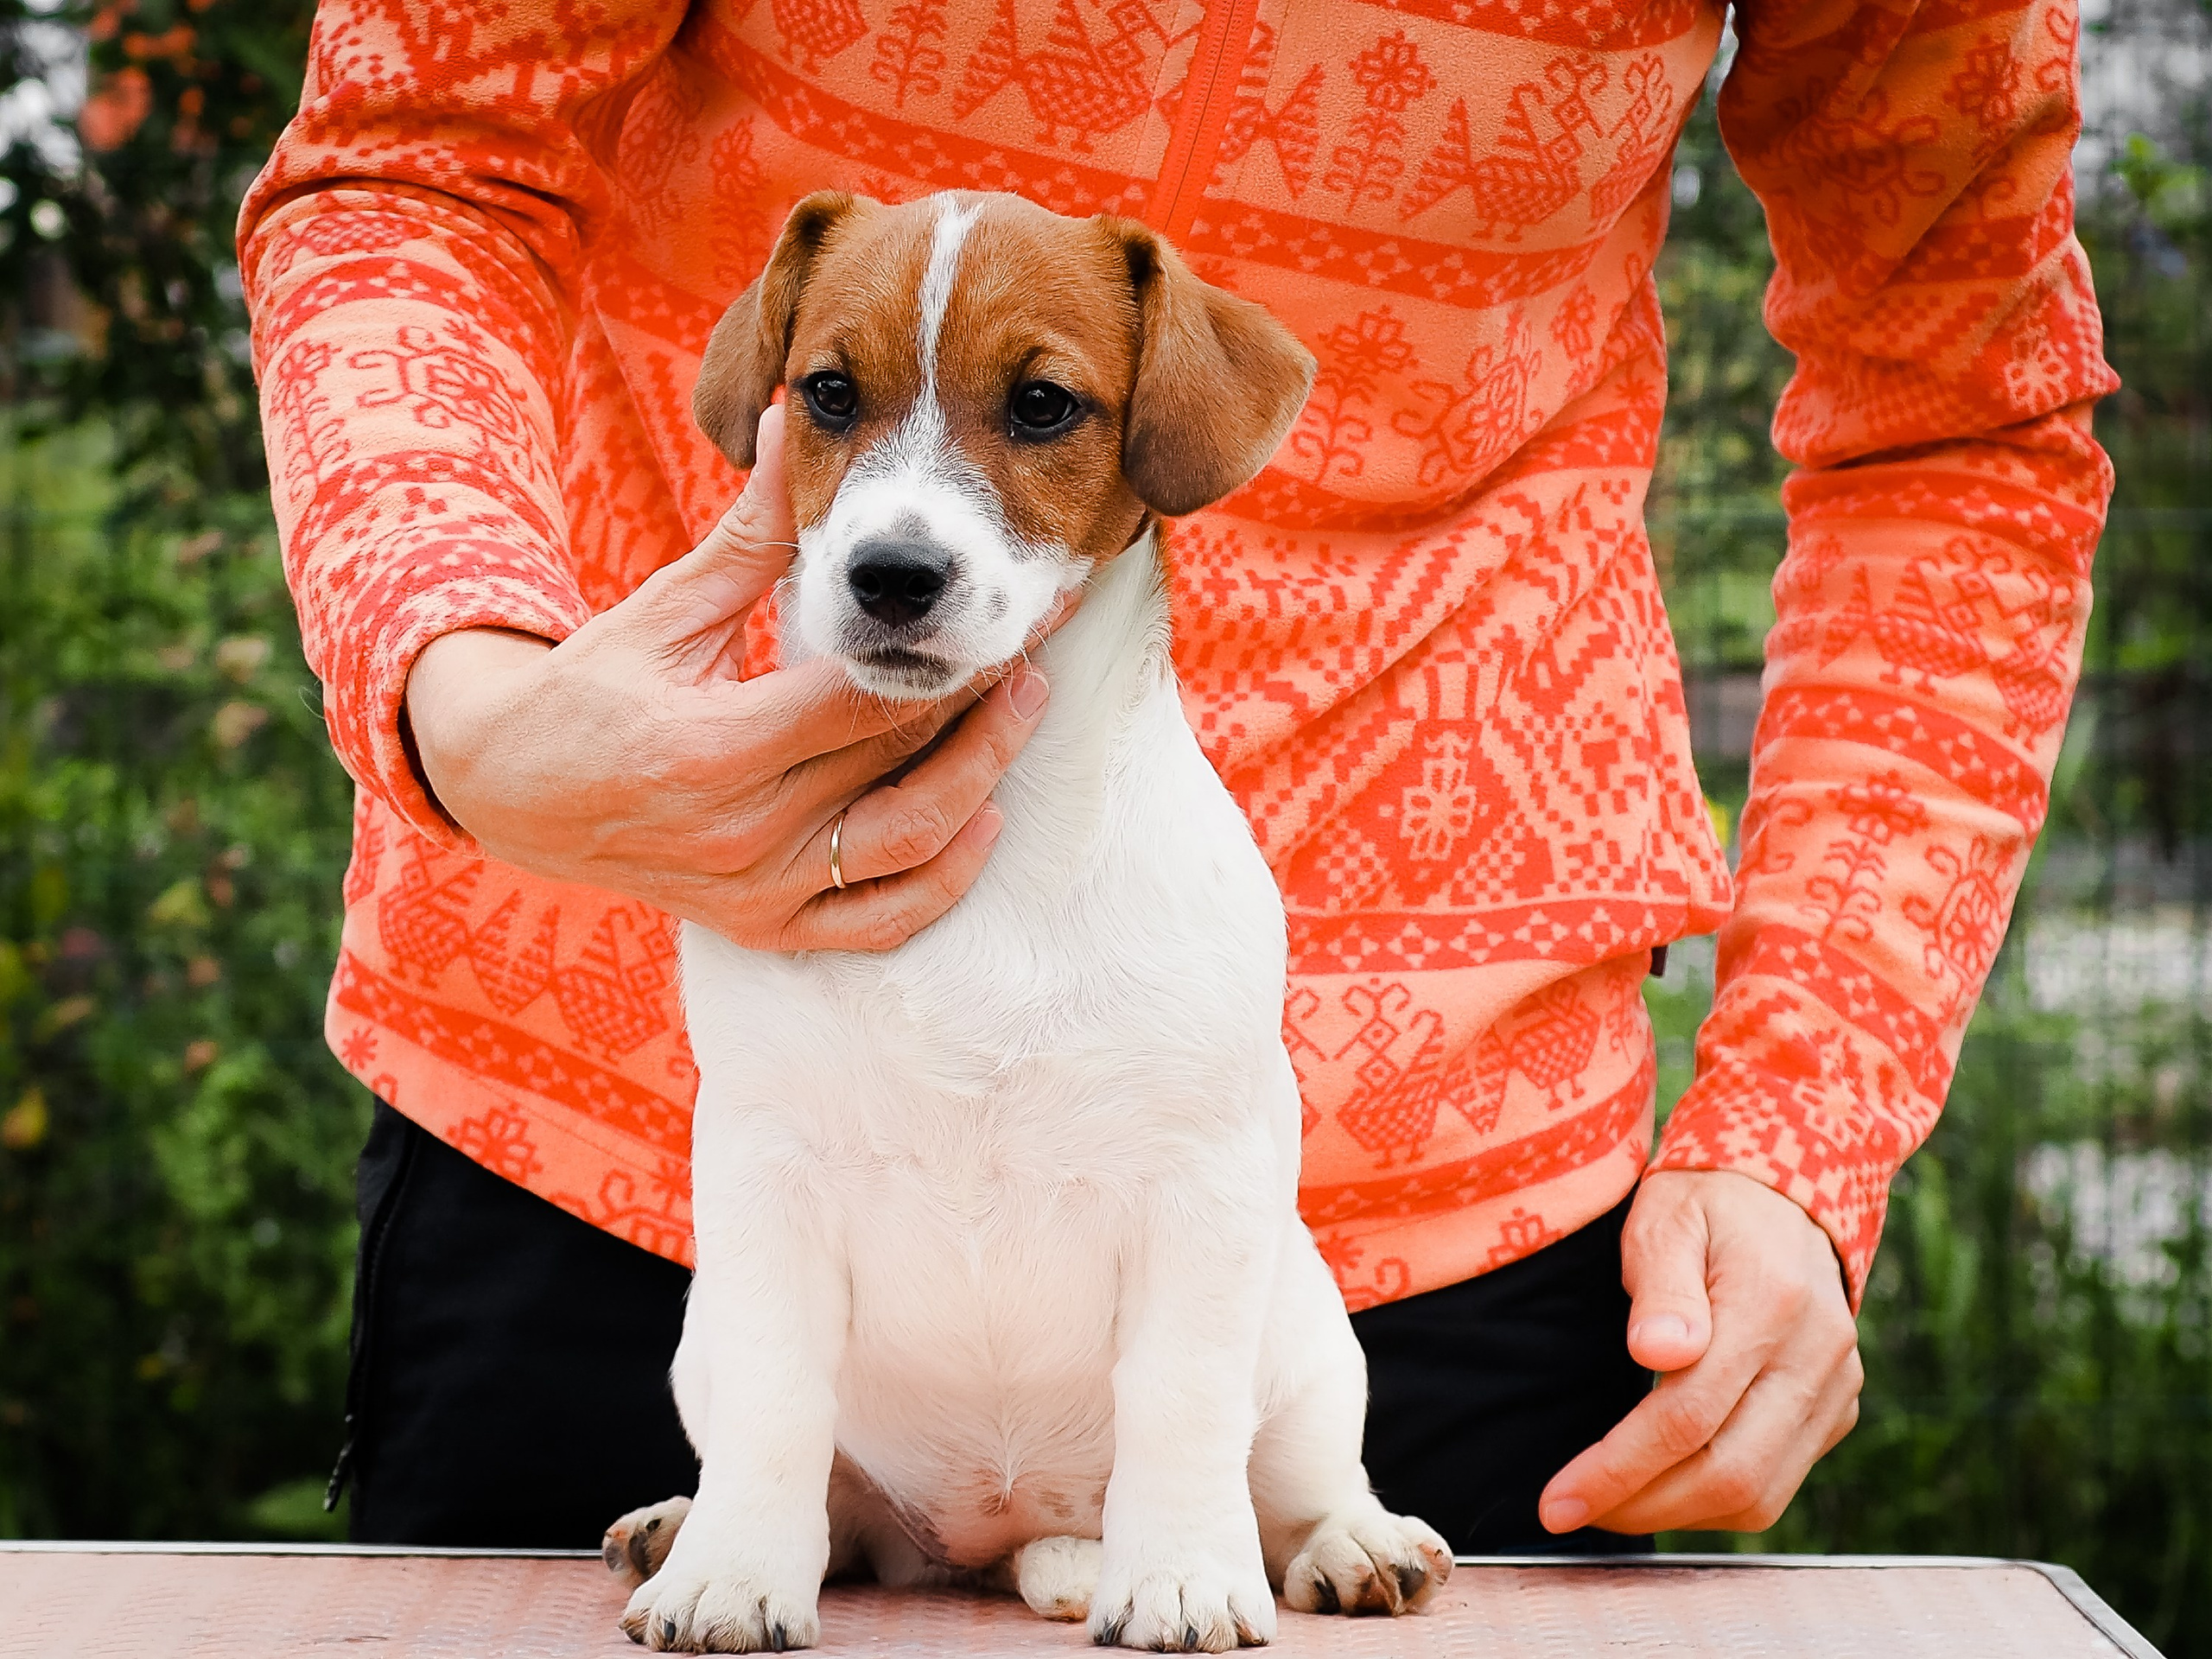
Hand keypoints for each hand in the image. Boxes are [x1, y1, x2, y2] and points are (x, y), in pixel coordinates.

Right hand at [403, 403, 1060, 952]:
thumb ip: (750, 533)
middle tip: (1035, 636)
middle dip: (982, 695)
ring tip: (1024, 706)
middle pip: (900, 759)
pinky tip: (982, 818)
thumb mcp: (664, 608)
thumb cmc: (590, 687)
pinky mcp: (766, 927)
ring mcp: (760, 889)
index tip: (998, 597)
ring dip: (983, 777)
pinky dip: (942, 879)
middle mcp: (744, 830)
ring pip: (909, 844)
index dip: (946, 646)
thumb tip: (794, 420)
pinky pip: (879, 922)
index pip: (866, 695)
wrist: (511, 788)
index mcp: (714, 745)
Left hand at [1538, 1169, 1861, 1534]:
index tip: (1558, 1500)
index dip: (1618, 1469)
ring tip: (1611, 1503)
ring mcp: (1837, 1386)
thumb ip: (1660, 1286)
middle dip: (1642, 1506)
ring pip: (1762, 1494)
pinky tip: (1665, 1484)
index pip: (1687, 1415)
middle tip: (1572, 1509)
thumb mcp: (1666, 1219)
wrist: (1788, 1191)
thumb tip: (1656, 1351)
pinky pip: (1781, 1482)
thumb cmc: (1707, 1203)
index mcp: (1768, 1303)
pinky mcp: (1840, 1408)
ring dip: (1679, 1515)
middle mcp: (1816, 1355)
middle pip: (1730, 1473)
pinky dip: (1718, 1500)